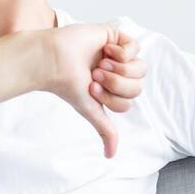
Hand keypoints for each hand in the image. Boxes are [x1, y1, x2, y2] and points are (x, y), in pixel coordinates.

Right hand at [38, 23, 146, 157]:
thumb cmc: (67, 84)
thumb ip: (105, 129)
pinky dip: (122, 53)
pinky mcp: (115, 36)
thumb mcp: (90, 110)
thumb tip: (111, 156)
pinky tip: (105, 50)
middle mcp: (116, 72)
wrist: (54, 60)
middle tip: (95, 75)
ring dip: (120, 70)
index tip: (91, 89)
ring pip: (140, 68)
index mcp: (111, 89)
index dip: (112, 98)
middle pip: (137, 86)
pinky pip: (136, 47)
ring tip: (101, 64)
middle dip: (117, 84)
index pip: (129, 101)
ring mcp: (116, 54)